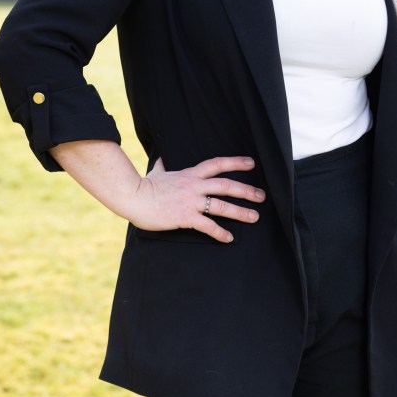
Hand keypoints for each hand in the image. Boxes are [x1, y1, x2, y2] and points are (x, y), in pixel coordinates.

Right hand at [128, 155, 264, 242]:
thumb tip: (162, 158)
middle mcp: (194, 186)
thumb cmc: (144, 186)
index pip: (217, 164)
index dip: (235, 162)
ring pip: (222, 205)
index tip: (251, 163)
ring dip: (240, 212)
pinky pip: (208, 226)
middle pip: (226, 185)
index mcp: (190, 174)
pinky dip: (220, 232)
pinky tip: (228, 238)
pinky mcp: (185, 217)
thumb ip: (164, 165)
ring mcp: (191, 201)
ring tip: (254, 217)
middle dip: (246, 190)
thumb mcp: (157, 172)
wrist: (133, 196)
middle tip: (262, 196)